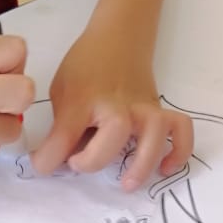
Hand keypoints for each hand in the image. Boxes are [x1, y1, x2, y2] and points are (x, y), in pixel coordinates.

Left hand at [30, 33, 192, 190]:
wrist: (117, 39)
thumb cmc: (84, 67)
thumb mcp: (61, 91)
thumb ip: (62, 126)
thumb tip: (61, 160)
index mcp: (83, 99)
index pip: (64, 137)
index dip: (47, 160)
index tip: (41, 165)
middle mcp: (116, 104)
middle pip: (113, 136)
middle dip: (93, 160)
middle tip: (77, 164)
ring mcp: (143, 107)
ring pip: (153, 135)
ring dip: (141, 164)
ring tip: (126, 183)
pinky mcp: (160, 110)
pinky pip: (180, 131)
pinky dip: (179, 151)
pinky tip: (165, 168)